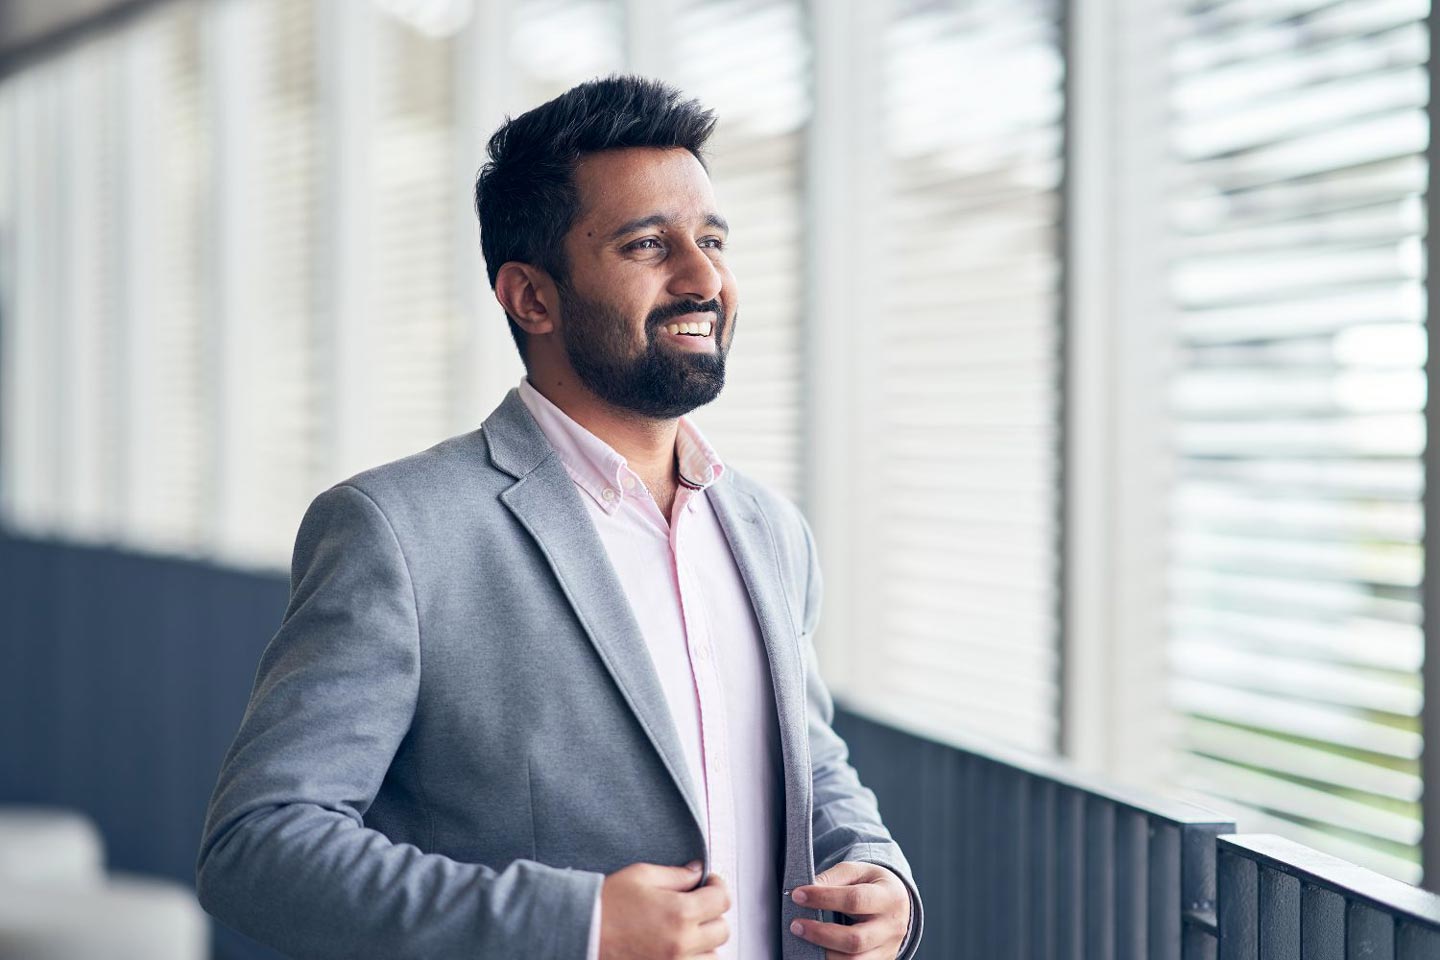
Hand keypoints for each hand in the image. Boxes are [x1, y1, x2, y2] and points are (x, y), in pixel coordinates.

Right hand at [598, 861, 729, 959]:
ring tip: (688, 930)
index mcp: (680, 913)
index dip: (718, 887)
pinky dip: (693, 958)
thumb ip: (676, 874)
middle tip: (698, 905)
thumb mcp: (642, 875)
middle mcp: (682, 943)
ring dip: (706, 942)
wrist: (581, 932)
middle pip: (722, 930)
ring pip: (713, 956)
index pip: (722, 901)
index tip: (710, 884)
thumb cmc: (607, 903)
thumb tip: (698, 872)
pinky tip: (679, 947)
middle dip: (713, 914)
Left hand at [788, 861, 909, 958]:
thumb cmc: (872, 884)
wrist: (897, 902)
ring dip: (823, 953)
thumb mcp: (857, 871)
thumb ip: (833, 878)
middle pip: (855, 939)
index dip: (823, 898)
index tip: (798, 895)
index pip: (855, 900)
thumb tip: (805, 891)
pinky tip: (816, 952)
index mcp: (889, 897)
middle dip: (820, 934)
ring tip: (803, 939)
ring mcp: (888, 949)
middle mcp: (892, 927)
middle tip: (796, 925)